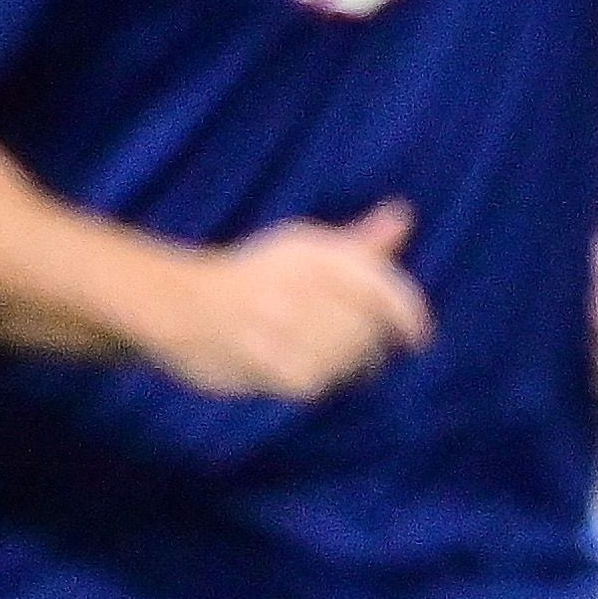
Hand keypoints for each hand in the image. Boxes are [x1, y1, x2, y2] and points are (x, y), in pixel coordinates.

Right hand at [137, 206, 427, 401]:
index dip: (408, 314)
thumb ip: (358, 241)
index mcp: (314, 252)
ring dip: (345, 366)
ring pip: (345, 359)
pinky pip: (316, 382)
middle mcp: (301, 283)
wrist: (180, 304)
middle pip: (367, 329)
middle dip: (370, 345)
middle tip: (358, 350)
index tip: (418, 337)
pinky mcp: (266, 360)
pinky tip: (301, 372)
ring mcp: (282, 324)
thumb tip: (404, 216)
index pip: (381, 286)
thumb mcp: (303, 247)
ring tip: (322, 356)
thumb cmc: (253, 276)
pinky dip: (317, 381)